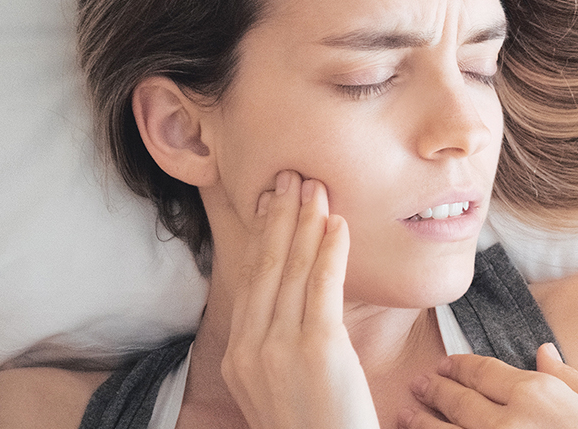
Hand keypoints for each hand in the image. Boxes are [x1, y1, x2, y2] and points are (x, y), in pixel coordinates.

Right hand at [221, 170, 378, 428]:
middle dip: (279, 215)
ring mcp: (281, 348)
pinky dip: (330, 252)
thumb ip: (279, 344)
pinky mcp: (317, 350)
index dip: (262, 236)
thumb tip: (296, 300)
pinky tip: (337, 224)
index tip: (270, 200)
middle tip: (291, 175)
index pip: (251, 280)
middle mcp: (252, 347)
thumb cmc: (315, 426)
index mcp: (240, 355)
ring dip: (305, 222)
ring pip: (293, 270)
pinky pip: (323, 289)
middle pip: (266, 266)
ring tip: (315, 186)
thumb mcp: (282, 384)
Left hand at [399, 343, 577, 428]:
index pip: (483, 372)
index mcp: (538, 394)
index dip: (459, 367)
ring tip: (405, 416)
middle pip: (457, 402)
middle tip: (416, 385)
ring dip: (420, 424)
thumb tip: (543, 352)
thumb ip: (570, 378)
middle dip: (434, 391)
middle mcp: (509, 423)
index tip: (444, 365)